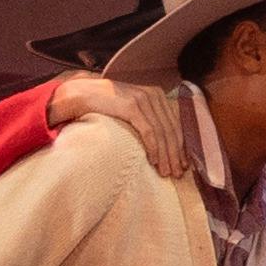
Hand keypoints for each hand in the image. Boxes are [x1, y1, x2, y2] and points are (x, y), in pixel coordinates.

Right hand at [53, 75, 194, 176]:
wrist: (81, 93)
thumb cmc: (105, 104)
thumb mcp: (131, 108)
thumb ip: (146, 118)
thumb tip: (162, 142)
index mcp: (157, 95)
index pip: (174, 124)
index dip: (181, 146)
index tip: (183, 163)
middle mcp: (153, 95)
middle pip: (171, 130)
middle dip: (175, 154)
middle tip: (177, 173)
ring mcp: (143, 99)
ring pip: (162, 133)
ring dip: (166, 155)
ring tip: (166, 171)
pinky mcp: (132, 106)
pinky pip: (148, 131)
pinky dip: (154, 148)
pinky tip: (154, 161)